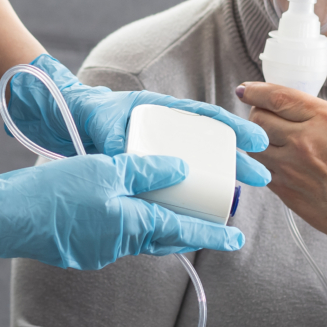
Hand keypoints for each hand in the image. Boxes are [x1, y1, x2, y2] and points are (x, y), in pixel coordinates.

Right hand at [0, 154, 244, 269]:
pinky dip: (131, 226)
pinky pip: (116, 238)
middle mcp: (119, 244)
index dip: (211, 232)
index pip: (182, 229)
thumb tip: (180, 171)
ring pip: (140, 238)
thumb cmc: (54, 192)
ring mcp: (98, 251)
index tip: (237, 238)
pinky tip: (125, 210)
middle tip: (213, 223)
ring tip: (174, 214)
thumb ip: (144, 171)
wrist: (5, 218)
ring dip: (160, 228)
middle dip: (189, 231)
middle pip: (164, 238)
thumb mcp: (104, 169)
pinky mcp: (79, 249)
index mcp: (130, 225)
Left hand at [7, 55, 271, 185]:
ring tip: (236, 202)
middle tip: (262, 179)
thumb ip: (113, 139)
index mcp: (162, 111)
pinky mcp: (149, 172)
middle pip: (209, 145)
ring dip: (218, 183)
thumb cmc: (87, 116)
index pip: (206, 118)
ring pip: (197, 168)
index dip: (234, 128)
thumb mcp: (101, 124)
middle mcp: (166, 131)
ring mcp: (159, 152)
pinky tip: (201, 214)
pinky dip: (190, 197)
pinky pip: (176, 185)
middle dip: (237, 161)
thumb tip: (125, 163)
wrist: (64, 123)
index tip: (259, 142)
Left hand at [238, 81, 326, 260]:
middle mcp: (306, 141)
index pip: (277, 97)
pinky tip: (279, 162)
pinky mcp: (283, 189)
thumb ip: (316, 116)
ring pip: (253, 144)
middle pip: (258, 118)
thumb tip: (283, 107)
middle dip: (258, 115)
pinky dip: (264, 162)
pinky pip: (260, 167)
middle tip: (265, 118)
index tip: (246, 90)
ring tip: (272, 142)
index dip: (256, 91)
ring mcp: (291, 167)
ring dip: (257, 140)